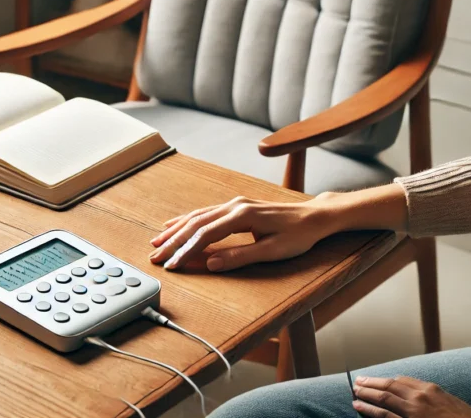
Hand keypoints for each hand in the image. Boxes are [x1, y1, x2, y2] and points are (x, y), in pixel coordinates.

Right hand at [148, 195, 340, 271]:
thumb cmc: (299, 236)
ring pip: (198, 216)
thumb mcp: (272, 251)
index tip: (172, 265)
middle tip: (155, 256)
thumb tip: (210, 263)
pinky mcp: (237, 207)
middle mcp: (235, 206)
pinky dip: (187, 220)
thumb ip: (239, 257)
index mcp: (242, 216)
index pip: (206, 235)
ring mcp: (235, 204)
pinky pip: (205, 212)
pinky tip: (176, 225)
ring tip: (157, 242)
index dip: (186, 251)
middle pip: (196, 223)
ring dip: (176, 230)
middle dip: (173, 241)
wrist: (315, 217)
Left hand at [352, 376, 470, 417]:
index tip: (380, 381)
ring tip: (355, 392)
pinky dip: (370, 410)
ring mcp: (412, 411)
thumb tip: (429, 394)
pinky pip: (384, 416)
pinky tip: (359, 406)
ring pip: (383, 398)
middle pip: (390, 385)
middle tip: (359, 381)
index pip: (404, 381)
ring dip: (367, 393)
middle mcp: (419, 397)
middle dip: (373, 383)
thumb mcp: (454, 403)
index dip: (388, 381)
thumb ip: (438, 397)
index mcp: (431, 389)